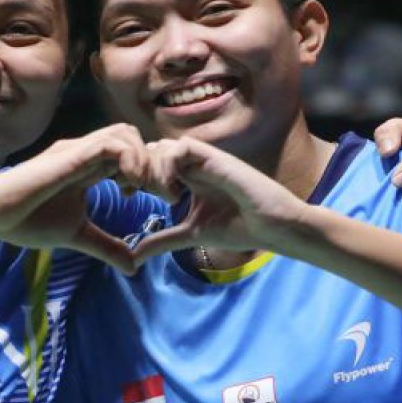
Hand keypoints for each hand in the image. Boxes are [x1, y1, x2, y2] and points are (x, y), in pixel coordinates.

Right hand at [0, 123, 152, 272]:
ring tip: (145, 190)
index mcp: (89, 166)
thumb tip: (133, 267)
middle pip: (135, 138)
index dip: (151, 171)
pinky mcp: (70, 155)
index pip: (132, 153)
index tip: (158, 198)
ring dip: (144, 159)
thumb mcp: (78, 235)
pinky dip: (129, 159)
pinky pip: (111, 144)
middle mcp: (86, 152)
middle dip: (155, 162)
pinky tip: (129, 186)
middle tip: (162, 194)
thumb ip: (107, 246)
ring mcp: (77, 150)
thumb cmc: (28, 221)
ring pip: (126, 133)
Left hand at [130, 137, 309, 262]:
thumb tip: (133, 256)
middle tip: (139, 194)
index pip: (148, 163)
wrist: (272, 227)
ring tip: (162, 197)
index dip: (133, 176)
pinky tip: (174, 193)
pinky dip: (169, 166)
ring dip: (153, 169)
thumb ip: (162, 240)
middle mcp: (192, 164)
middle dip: (137, 170)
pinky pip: (180, 146)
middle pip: (149, 151)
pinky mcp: (215, 157)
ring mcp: (203, 159)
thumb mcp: (190, 234)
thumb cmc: (239, 228)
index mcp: (185, 177)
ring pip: (162, 146)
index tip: (129, 197)